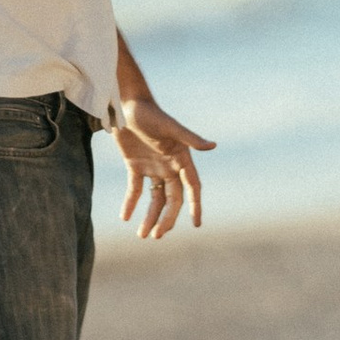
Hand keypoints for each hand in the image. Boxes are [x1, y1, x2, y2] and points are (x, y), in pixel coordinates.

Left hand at [116, 94, 210, 236]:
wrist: (126, 104)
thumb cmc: (150, 113)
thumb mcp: (170, 127)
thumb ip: (190, 138)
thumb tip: (213, 146)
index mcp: (181, 158)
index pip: (192, 188)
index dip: (195, 206)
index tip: (197, 224)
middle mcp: (169, 166)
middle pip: (172, 199)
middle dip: (166, 218)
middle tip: (157, 236)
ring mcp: (153, 167)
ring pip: (155, 198)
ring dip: (150, 216)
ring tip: (142, 235)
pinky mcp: (135, 166)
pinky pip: (135, 189)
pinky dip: (131, 203)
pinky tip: (125, 217)